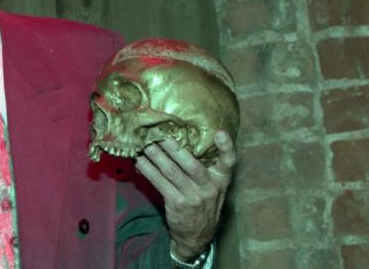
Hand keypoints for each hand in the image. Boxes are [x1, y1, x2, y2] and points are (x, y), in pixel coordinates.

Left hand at [134, 131, 235, 260]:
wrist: (197, 236)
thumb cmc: (204, 203)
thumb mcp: (214, 188)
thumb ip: (207, 169)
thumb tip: (183, 139)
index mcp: (221, 179)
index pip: (229, 162)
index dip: (226, 147)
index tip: (220, 133)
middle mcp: (209, 188)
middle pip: (191, 164)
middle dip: (174, 147)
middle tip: (159, 132)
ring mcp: (193, 197)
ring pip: (171, 171)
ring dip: (155, 156)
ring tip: (144, 143)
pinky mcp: (177, 204)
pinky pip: (159, 183)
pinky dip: (148, 170)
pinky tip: (140, 161)